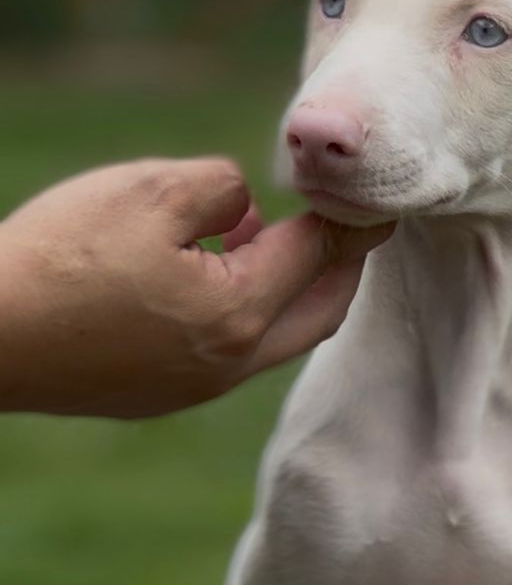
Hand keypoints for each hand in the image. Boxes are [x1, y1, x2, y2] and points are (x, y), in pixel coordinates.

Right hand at [0, 158, 390, 418]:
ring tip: (270, 239)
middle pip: (319, 313)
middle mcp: (231, 363)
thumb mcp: (148, 192)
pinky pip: (232, 353)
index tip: (377, 199)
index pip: (317, 255)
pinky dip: (248, 313)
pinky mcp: (162, 396)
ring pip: (276, 338)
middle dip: (343, 267)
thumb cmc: (61, 256)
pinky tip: (216, 276)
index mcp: (238, 311)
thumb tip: (248, 211)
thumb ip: (221, 188)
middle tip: (355, 227)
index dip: (348, 219)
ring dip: (290, 290)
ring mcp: (196, 388)